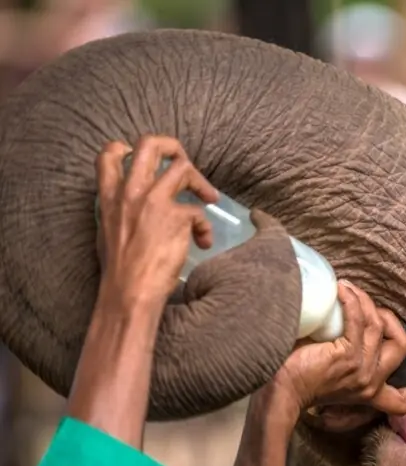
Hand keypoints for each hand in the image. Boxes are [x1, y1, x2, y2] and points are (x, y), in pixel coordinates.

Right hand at [95, 135, 218, 310]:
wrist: (130, 292)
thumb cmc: (120, 271)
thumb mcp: (108, 233)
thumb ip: (120, 212)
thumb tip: (134, 210)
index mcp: (110, 197)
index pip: (109, 154)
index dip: (128, 147)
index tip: (147, 160)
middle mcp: (131, 192)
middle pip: (150, 144)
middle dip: (173, 147)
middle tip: (185, 165)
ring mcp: (154, 201)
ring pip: (182, 168)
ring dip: (201, 182)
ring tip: (209, 198)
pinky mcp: (177, 217)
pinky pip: (199, 211)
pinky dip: (205, 227)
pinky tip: (203, 242)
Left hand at [271, 281, 405, 419]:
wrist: (280, 391)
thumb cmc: (298, 379)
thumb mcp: (333, 376)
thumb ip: (348, 360)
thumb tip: (345, 325)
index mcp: (369, 392)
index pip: (400, 399)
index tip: (396, 364)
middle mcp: (371, 382)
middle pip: (402, 344)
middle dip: (389, 318)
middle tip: (367, 307)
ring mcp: (362, 369)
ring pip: (378, 324)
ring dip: (365, 300)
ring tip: (348, 288)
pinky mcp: (348, 356)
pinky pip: (358, 319)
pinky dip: (352, 300)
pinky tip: (340, 289)